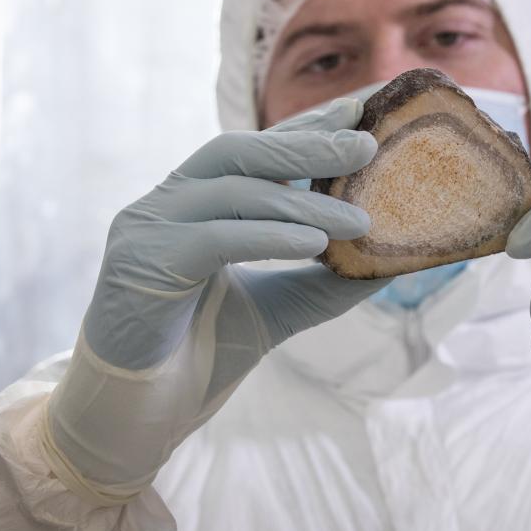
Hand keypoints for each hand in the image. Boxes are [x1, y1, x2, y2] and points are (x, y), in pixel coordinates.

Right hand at [47, 98, 388, 498]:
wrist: (136, 418)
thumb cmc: (200, 358)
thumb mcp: (278, 308)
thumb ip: (325, 280)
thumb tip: (394, 257)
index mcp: (192, 203)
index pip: (253, 151)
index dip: (304, 128)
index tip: (357, 112)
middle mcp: (165, 204)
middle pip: (238, 152)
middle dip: (306, 145)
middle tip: (366, 145)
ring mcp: (146, 228)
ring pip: (232, 194)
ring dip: (303, 205)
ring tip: (359, 222)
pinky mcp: (139, 264)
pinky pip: (213, 238)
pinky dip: (267, 236)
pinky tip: (312, 244)